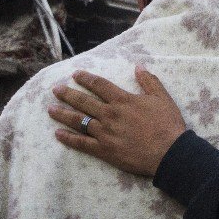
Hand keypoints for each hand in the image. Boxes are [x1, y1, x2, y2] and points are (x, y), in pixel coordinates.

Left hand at [48, 66, 186, 176]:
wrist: (169, 153)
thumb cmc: (167, 125)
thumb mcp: (162, 98)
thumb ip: (149, 81)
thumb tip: (138, 66)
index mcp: (122, 100)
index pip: (99, 85)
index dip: (86, 78)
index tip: (75, 74)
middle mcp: (109, 114)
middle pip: (83, 101)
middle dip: (67, 94)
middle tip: (55, 89)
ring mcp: (104, 132)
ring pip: (78, 121)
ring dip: (62, 113)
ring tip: (50, 109)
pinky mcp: (104, 150)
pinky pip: (81, 143)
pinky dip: (68, 138)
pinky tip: (58, 133)